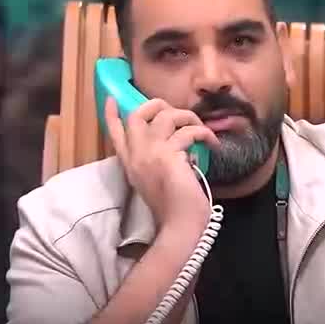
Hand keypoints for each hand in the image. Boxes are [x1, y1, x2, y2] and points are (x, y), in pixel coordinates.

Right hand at [103, 96, 220, 229]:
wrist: (180, 225)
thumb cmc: (174, 209)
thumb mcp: (160, 182)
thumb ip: (161, 162)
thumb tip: (181, 146)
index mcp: (130, 164)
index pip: (114, 133)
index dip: (111, 114)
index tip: (111, 98)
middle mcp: (136, 155)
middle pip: (136, 115)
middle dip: (156, 105)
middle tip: (176, 112)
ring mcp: (150, 153)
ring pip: (165, 115)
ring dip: (188, 116)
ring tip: (202, 131)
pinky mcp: (168, 154)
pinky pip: (189, 131)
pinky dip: (205, 134)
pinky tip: (213, 144)